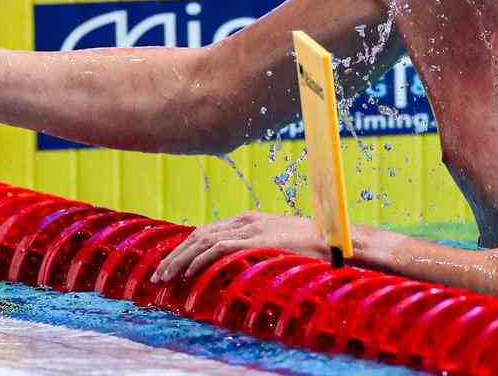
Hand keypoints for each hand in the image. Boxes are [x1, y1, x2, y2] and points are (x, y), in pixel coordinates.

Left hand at [152, 211, 326, 282]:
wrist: (338, 239)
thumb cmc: (313, 248)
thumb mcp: (279, 248)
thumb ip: (259, 252)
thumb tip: (240, 269)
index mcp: (250, 220)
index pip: (208, 231)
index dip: (186, 248)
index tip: (171, 264)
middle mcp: (246, 220)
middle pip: (200, 233)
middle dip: (176, 254)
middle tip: (159, 274)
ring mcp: (251, 228)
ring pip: (203, 240)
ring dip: (180, 259)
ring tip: (164, 277)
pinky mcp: (256, 239)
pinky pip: (219, 248)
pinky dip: (200, 260)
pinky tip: (188, 273)